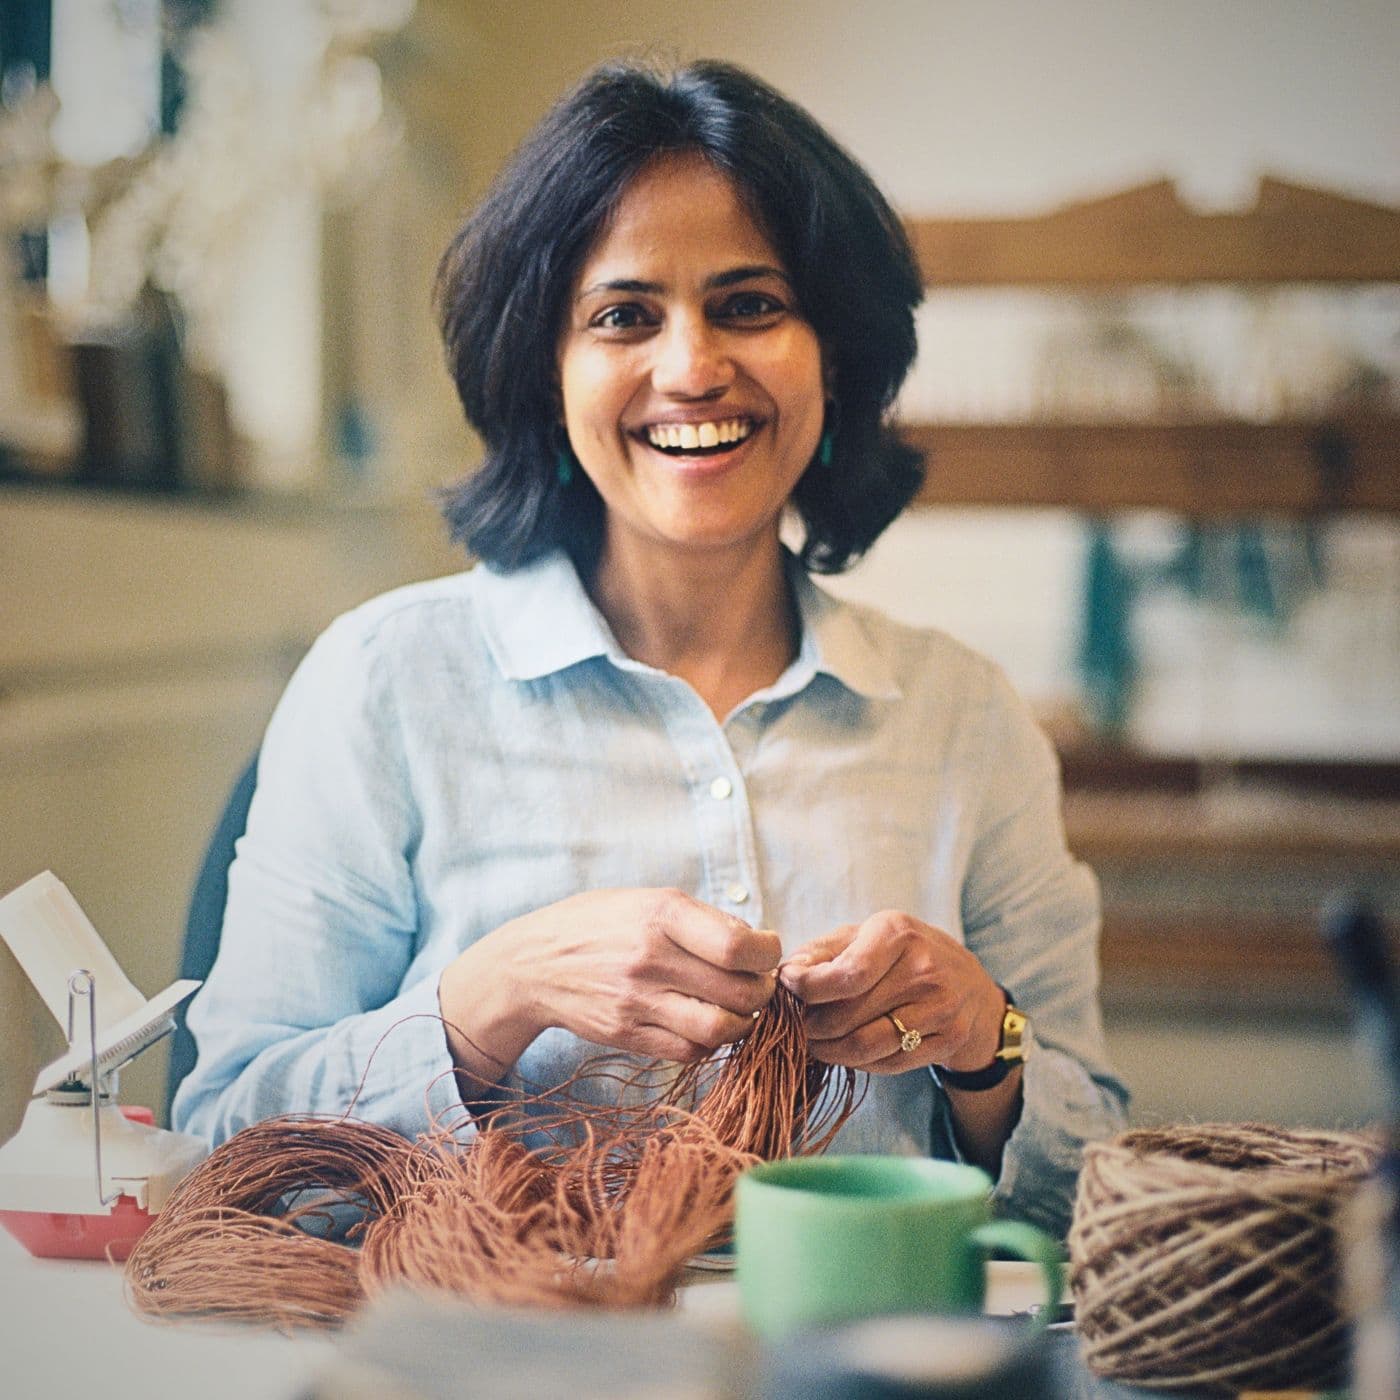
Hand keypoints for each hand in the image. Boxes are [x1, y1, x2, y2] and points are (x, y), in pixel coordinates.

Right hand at [440, 887, 779, 1069]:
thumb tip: (756, 945)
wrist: (532, 963)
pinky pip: (690, 1051)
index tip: (766, 954)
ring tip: (735, 1009)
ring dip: (741, 1023)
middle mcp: (650, 957)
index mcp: (662, 914)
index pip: (740, 947)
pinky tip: (702, 1024)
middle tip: (756, 985)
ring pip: (720, 1029)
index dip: (768, 955)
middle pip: (739, 993)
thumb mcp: (646, 899)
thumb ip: (699, 920)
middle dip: (762, 992)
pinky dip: (708, 1043)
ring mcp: (637, 1001)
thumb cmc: (600, 924)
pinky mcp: (627, 1034)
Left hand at [779, 910, 1004, 1075]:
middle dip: (810, 1025)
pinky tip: (845, 1051)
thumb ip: (820, 952)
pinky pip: (889, 1063)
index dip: (808, 988)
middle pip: (850, 1015)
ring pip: (867, 1046)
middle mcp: (924, 969)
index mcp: (898, 934)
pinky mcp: (950, 1039)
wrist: (966, 980)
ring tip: (812, 1042)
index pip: (847, 975)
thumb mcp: (863, 935)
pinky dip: (858, 1062)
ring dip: (828, 1050)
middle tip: (793, 1025)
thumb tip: (784, 975)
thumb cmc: (899, 953)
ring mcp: (942, 1007)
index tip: (786, 987)